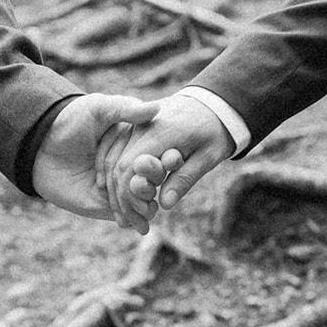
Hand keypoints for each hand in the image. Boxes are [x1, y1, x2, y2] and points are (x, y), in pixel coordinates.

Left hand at [33, 93, 159, 233]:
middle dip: (155, 183)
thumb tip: (156, 108)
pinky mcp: (107, 205)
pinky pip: (127, 215)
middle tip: (154, 185)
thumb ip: (125, 108)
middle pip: (151, 178)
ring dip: (148, 204)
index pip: (154, 152)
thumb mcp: (98, 108)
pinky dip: (136, 219)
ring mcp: (120, 186)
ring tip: (149, 205)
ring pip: (143, 198)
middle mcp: (129, 164)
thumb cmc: (68, 122)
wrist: (39, 148)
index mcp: (133, 141)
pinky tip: (140, 221)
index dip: (163, 158)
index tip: (174, 159)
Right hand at [109, 92, 234, 219]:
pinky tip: (115, 193)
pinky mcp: (133, 125)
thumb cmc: (215, 132)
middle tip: (129, 225)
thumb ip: (185, 179)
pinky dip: (111, 172)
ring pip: (111, 158)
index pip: (129, 168)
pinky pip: (114, 149)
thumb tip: (164, 204)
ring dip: (113, 188)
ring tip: (124, 216)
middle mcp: (142, 126)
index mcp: (160, 133)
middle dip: (119, 198)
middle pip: (116, 165)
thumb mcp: (208, 157)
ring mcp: (135, 124)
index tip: (137, 219)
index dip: (128, 196)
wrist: (213, 102)